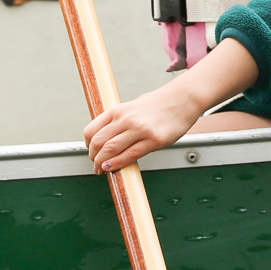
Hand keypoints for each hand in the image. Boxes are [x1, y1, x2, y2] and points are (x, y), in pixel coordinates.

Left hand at [84, 78, 214, 171]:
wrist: (183, 99)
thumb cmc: (159, 104)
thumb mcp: (132, 107)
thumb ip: (118, 122)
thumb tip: (106, 140)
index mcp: (118, 110)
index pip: (91, 130)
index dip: (87, 146)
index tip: (91, 152)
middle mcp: (126, 119)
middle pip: (98, 142)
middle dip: (93, 157)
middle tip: (95, 165)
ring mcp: (140, 129)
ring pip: (111, 150)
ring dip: (102, 163)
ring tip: (101, 170)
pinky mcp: (154, 140)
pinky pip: (130, 155)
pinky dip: (117, 164)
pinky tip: (112, 168)